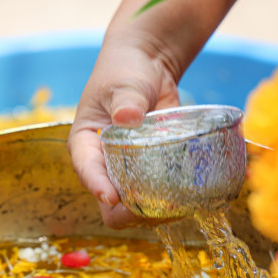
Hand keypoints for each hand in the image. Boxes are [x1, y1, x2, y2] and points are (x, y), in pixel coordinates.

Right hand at [68, 37, 180, 228]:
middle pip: (109, 206)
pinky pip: (157, 198)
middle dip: (130, 212)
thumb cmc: (126, 70)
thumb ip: (126, 99)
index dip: (98, 188)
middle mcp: (104, 165)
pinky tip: (192, 198)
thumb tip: (127, 116)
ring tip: (180, 204)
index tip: (112, 197)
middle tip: (156, 206)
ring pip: (135, 208)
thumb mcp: (123, 83)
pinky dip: (174, 203)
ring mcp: (128, 173)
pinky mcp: (151, 172)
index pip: (86, 171)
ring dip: (156, 211)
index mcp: (85, 145)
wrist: (148, 65)